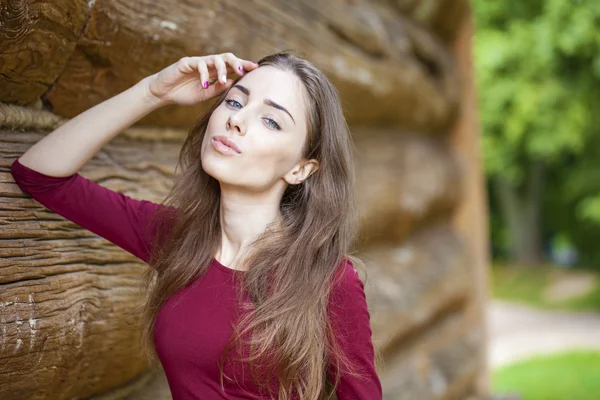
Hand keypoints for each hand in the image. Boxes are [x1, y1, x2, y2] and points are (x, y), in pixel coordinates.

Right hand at [143, 53, 257, 106]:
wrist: (164, 94)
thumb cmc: (184, 94)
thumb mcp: (205, 95)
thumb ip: (218, 89)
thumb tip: (233, 82)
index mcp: (214, 72)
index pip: (232, 66)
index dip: (244, 65)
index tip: (256, 68)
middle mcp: (208, 65)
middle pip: (226, 57)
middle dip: (237, 62)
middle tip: (243, 71)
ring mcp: (198, 62)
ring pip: (215, 58)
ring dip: (221, 69)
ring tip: (222, 80)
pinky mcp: (186, 62)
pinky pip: (199, 64)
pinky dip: (204, 74)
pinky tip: (205, 84)